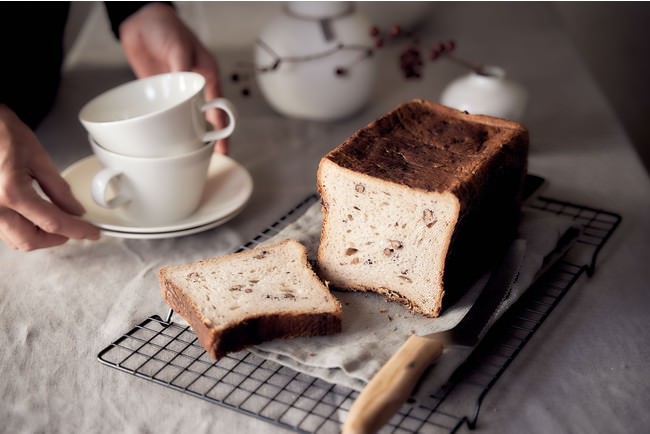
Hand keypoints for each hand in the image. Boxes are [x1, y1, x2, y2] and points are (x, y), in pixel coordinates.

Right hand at [0, 105, 99, 250]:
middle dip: (56, 239)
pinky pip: (4, 231)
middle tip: (75, 228)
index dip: (77, 230)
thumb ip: (59, 189)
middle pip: (30, 241)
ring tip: (57, 222)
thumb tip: (75, 210)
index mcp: (12, 192)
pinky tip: (36, 219)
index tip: (92, 233)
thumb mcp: (38, 158)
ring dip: (39, 237)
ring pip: (15, 240)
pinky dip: (23, 230)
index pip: (53, 222)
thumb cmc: (2, 133)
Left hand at [118, 3, 228, 153]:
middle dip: (206, 138)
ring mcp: (175, 92)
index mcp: (205, 75)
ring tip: (187, 153)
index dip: (222, 129)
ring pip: (184, 118)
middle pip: (203, 117)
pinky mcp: (159, 93)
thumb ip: (183, 69)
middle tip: (205, 157)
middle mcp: (192, 87)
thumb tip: (190, 94)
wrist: (139, 20)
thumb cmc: (165, 27)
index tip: (222, 147)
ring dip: (185, 134)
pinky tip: (165, 137)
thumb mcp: (178, 47)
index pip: (219, 107)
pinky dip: (165, 125)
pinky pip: (164, 113)